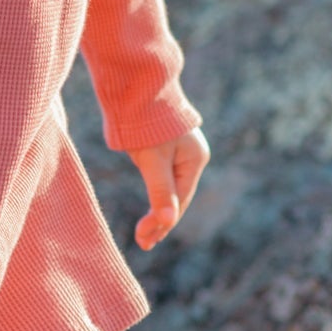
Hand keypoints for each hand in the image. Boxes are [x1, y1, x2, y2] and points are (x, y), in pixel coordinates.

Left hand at [130, 130, 210, 249]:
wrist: (136, 87)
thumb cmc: (146, 122)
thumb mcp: (153, 161)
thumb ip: (161, 191)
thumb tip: (167, 223)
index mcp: (195, 159)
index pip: (180, 200)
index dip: (163, 223)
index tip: (144, 241)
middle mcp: (192, 156)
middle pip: (177, 197)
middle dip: (160, 221)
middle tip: (143, 243)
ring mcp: (179, 152)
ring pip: (169, 189)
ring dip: (157, 210)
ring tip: (144, 234)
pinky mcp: (165, 148)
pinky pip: (162, 178)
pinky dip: (154, 195)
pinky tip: (148, 209)